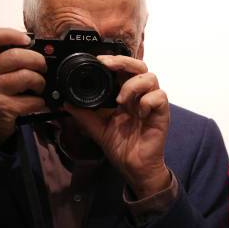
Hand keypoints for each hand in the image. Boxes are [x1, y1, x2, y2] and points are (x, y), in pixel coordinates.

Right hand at [0, 28, 46, 146]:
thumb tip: (39, 48)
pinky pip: (31, 100)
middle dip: (38, 61)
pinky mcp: (1, 107)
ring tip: (39, 86)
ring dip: (40, 82)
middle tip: (43, 67)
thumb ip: (8, 57)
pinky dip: (40, 102)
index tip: (28, 40)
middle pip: (17, 56)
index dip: (11, 34)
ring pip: (27, 76)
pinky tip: (36, 102)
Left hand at [65, 55, 169, 198]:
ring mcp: (151, 104)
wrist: (133, 167)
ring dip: (133, 85)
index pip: (124, 69)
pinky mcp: (162, 114)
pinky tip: (139, 112)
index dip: (114, 60)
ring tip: (121, 100)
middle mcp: (140, 96)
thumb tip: (66, 101)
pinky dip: (148, 100)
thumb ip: (84, 113)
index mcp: (126, 95)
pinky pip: (160, 97)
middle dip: (123, 62)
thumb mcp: (96, 128)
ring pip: (151, 77)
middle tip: (108, 65)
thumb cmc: (120, 146)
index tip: (99, 60)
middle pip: (139, 66)